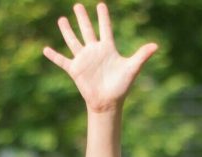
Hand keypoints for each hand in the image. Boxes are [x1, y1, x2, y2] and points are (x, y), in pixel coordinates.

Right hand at [42, 3, 157, 112]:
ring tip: (62, 19)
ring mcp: (84, 59)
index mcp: (108, 48)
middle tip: (78, 6)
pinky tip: (45, 49)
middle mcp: (94, 51)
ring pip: (73, 41)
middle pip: (87, 30)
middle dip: (82, 18)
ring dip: (67, 31)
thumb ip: (142, 55)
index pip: (105, 28)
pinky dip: (54, 56)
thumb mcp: (132, 68)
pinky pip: (62, 61)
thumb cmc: (121, 86)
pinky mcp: (75, 70)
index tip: (101, 4)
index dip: (103, 17)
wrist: (108, 102)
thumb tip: (156, 46)